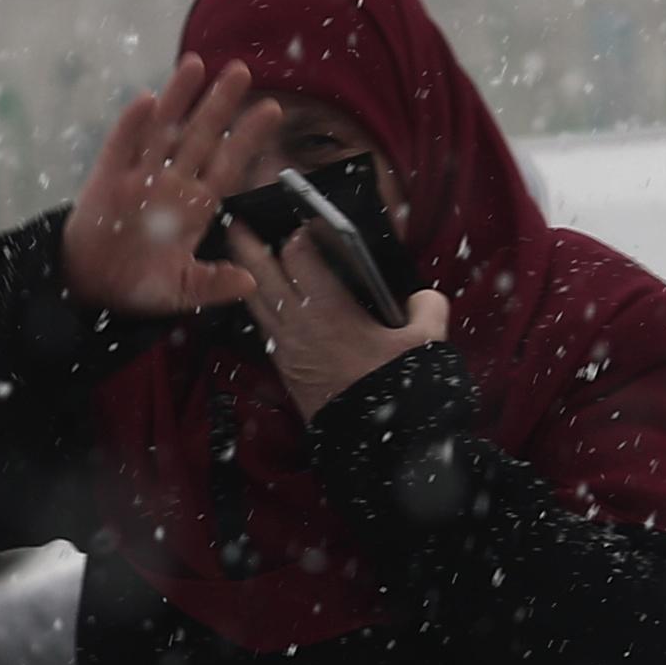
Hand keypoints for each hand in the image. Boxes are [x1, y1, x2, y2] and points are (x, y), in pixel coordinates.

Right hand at [63, 55, 275, 316]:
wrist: (90, 290)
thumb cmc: (140, 287)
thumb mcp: (182, 291)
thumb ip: (214, 284)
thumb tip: (250, 283)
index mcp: (195, 206)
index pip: (227, 164)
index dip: (247, 137)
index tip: (271, 109)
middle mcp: (171, 183)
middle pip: (200, 136)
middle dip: (219, 104)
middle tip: (241, 70)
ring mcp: (139, 177)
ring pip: (163, 130)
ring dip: (178, 98)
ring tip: (195, 64)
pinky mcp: (106, 179)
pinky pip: (122, 146)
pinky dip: (132, 124)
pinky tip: (147, 100)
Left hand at [230, 224, 450, 422]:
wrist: (371, 440)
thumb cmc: (394, 389)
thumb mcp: (425, 340)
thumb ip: (428, 306)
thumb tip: (419, 298)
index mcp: (328, 309)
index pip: (299, 255)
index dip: (302, 233)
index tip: (309, 224)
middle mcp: (297, 325)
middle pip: (262, 274)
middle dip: (249, 246)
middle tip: (238, 224)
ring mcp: (285, 347)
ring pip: (255, 302)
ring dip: (249, 276)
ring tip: (240, 255)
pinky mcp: (283, 367)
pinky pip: (262, 328)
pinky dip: (260, 309)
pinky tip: (265, 301)